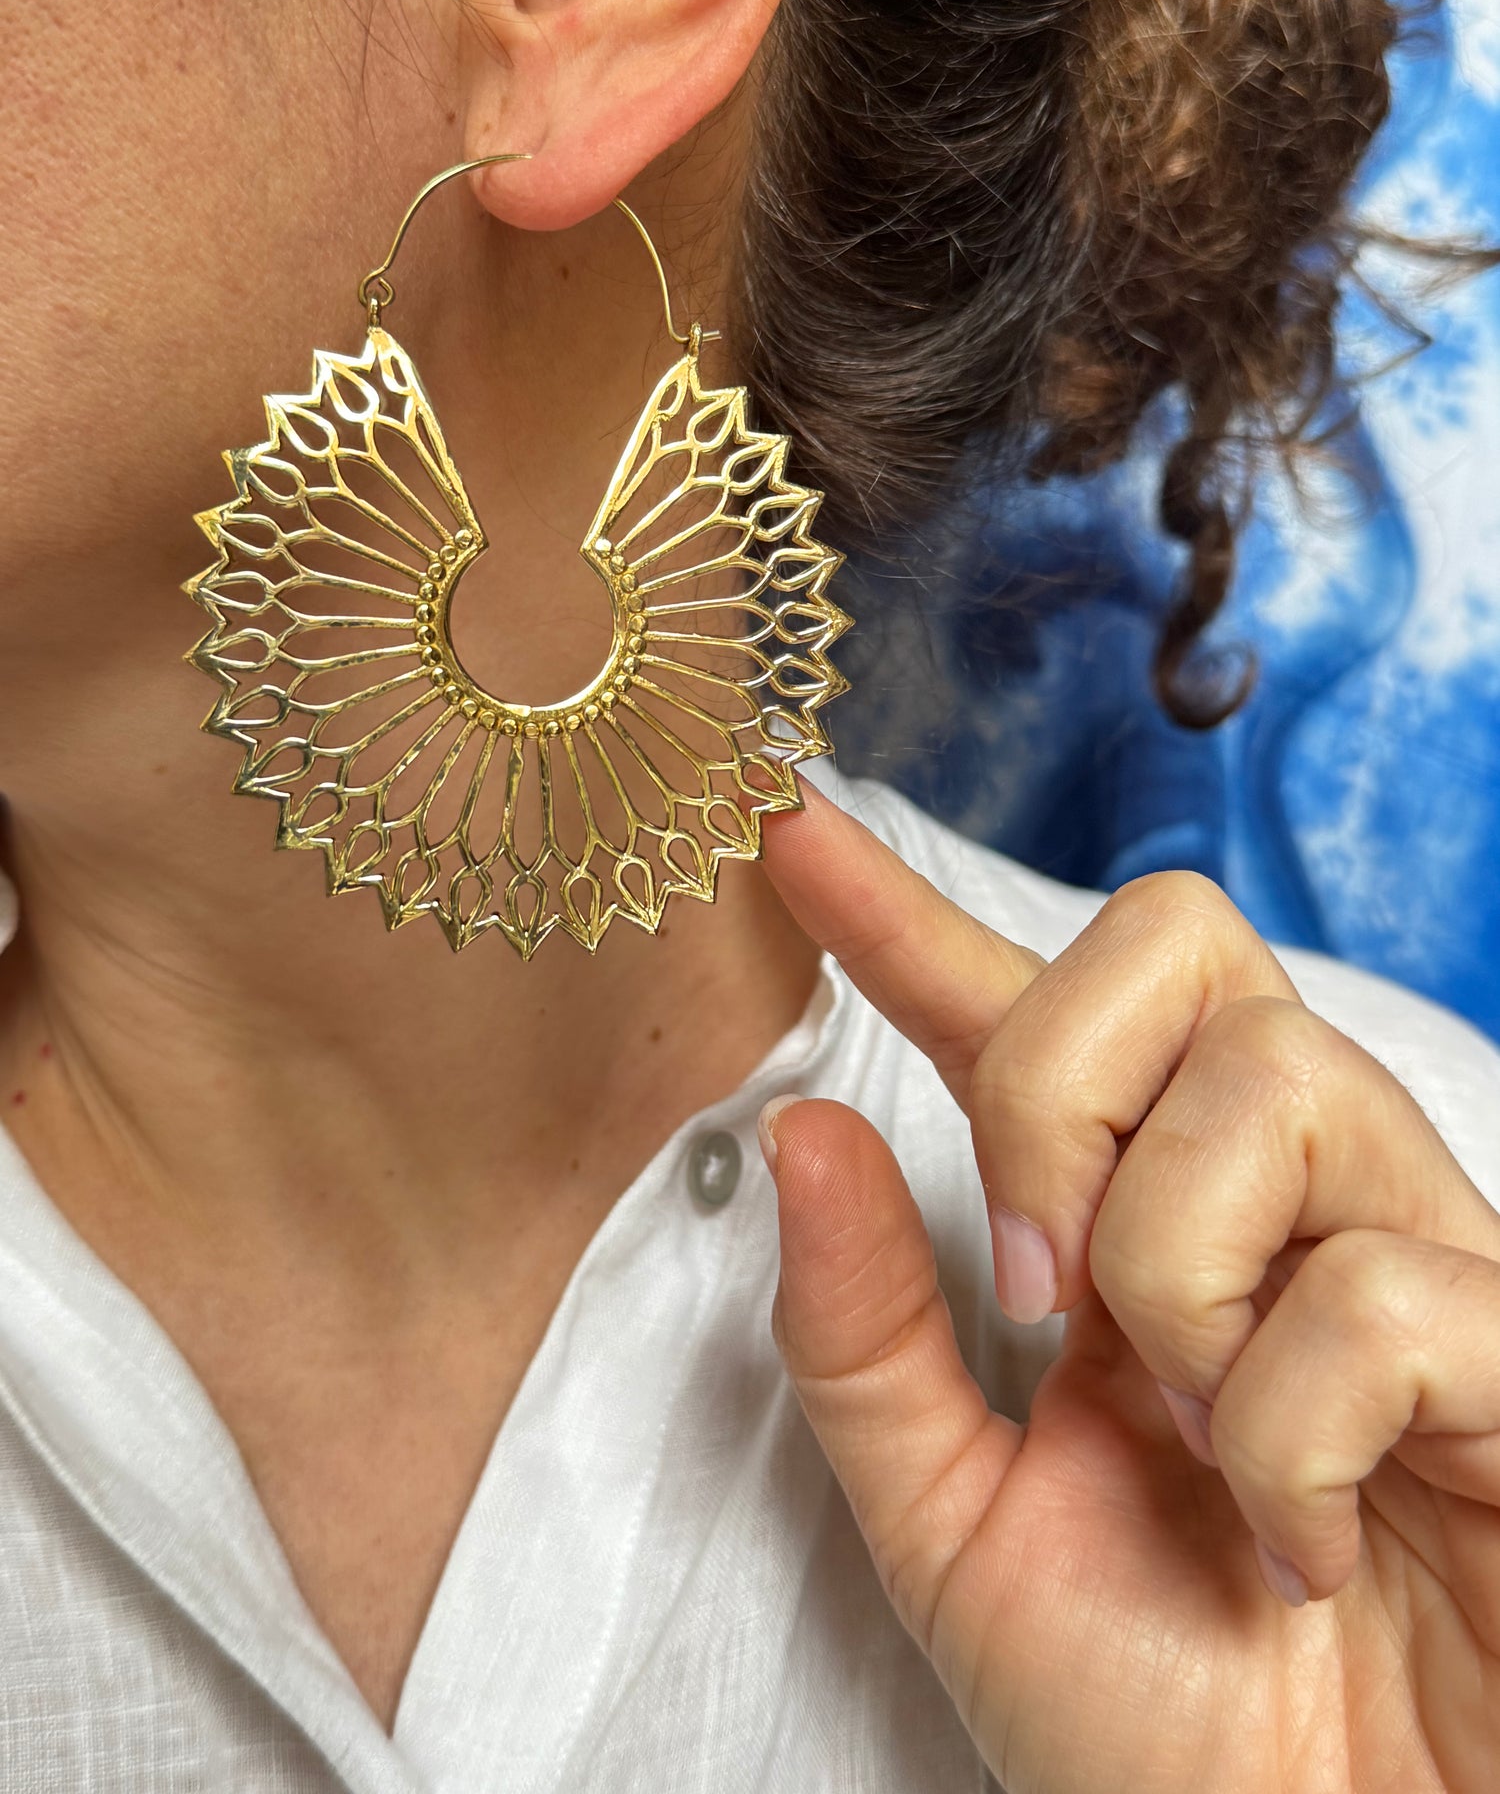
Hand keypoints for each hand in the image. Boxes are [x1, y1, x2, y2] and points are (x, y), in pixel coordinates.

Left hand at [759, 778, 1499, 1793]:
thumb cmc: (1165, 1723)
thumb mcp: (960, 1529)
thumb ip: (865, 1340)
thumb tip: (801, 1129)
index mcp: (1130, 1218)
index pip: (1017, 1010)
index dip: (903, 910)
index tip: (786, 826)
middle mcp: (1279, 1192)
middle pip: (1173, 947)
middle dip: (1057, 1094)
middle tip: (1046, 1291)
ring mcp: (1409, 1251)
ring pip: (1269, 1085)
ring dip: (1178, 1281)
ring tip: (1204, 1439)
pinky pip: (1378, 1293)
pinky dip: (1292, 1436)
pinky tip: (1310, 1534)